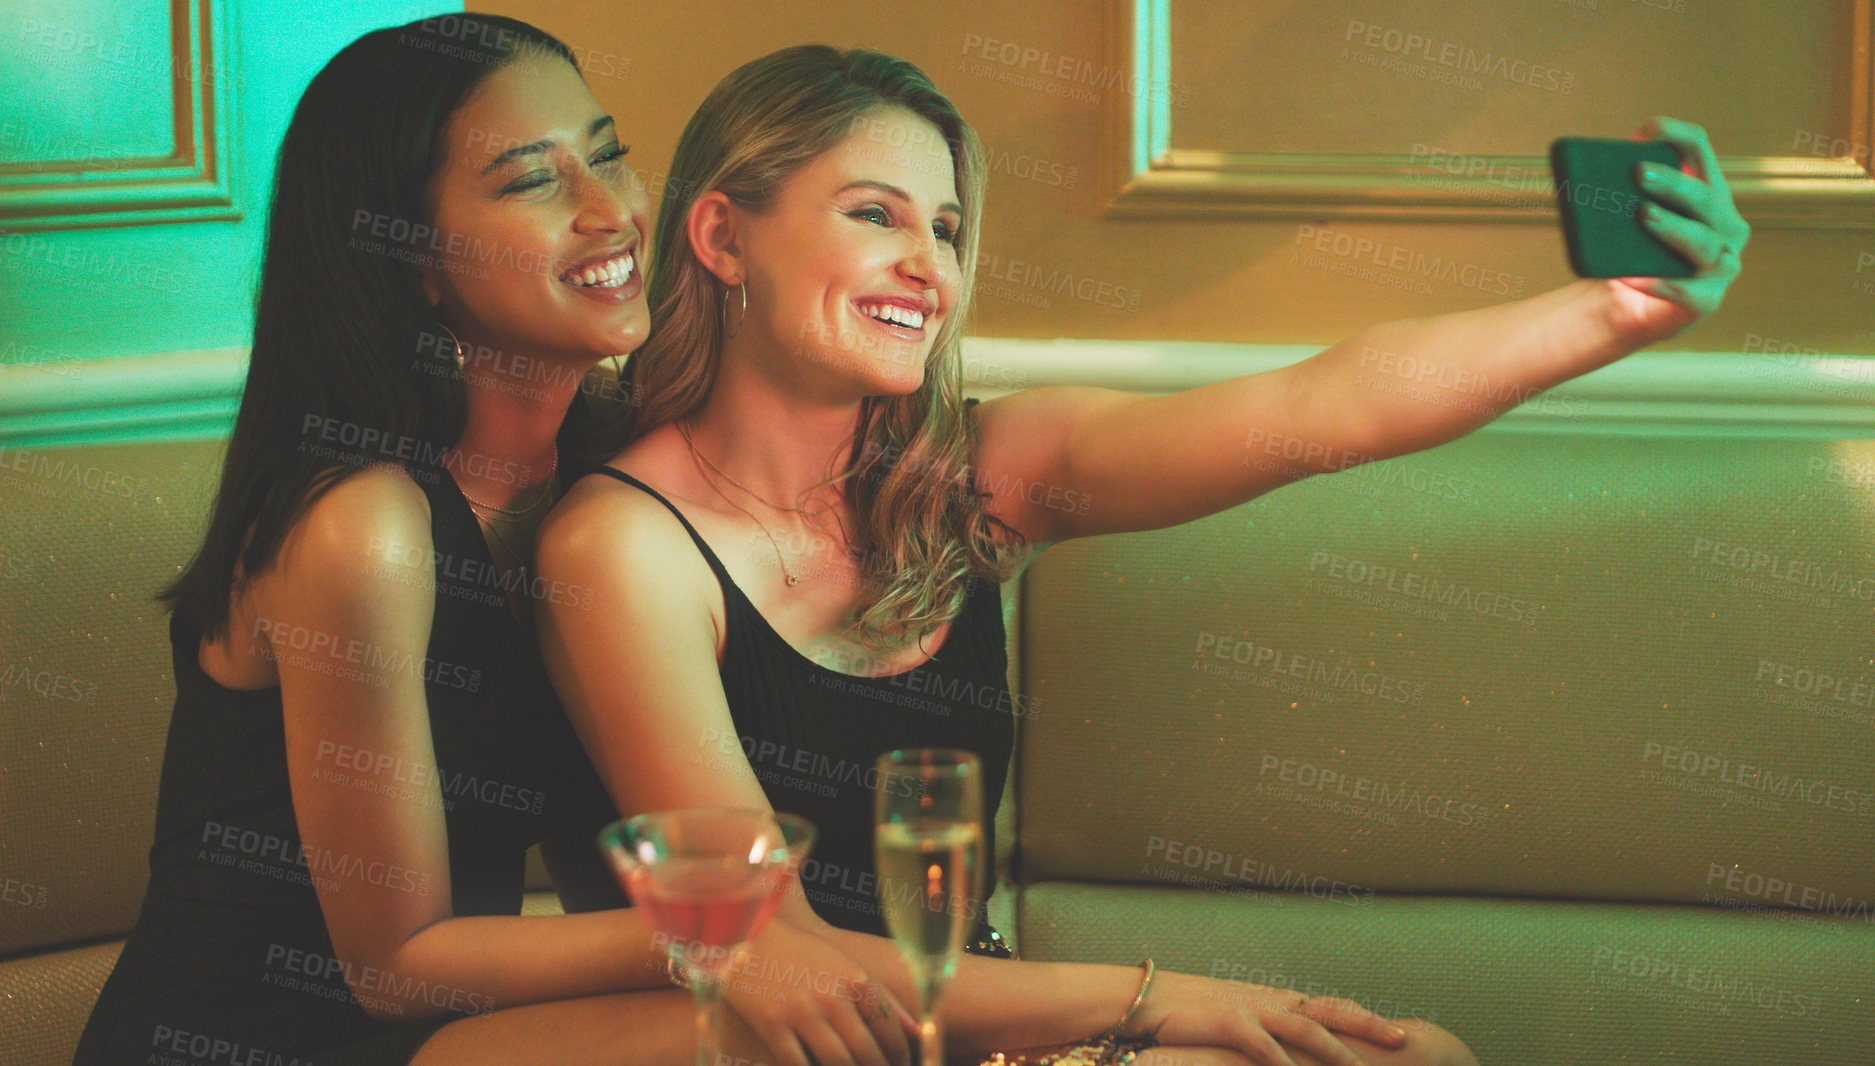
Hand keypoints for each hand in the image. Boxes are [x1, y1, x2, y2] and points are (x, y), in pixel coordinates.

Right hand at [716, 918, 917, 1065]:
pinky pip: (797, 1065)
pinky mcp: (772, 1026)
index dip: (900, 1056)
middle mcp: (833, 997)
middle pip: (867, 1053)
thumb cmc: (803, 953)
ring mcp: (801, 1013)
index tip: (901, 1065)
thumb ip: (884, 999)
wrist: (748, 936)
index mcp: (856, 979)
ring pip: (837, 1064)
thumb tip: (917, 1032)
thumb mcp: (847, 966)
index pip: (891, 1031)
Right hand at [1122, 970, 1408, 1065]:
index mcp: (1272, 1000)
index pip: (1329, 1006)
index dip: (1364, 1018)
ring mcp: (1247, 1008)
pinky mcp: (1224, 1021)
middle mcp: (1267, 1000)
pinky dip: (1282, 1059)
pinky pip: (1261, 1043)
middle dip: (1368, 1025)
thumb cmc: (1184, 1017)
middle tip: (1402, 1040)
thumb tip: (1286, 1056)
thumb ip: (1261, 1035)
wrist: (1141, 1000)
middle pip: (1329, 1010)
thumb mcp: (1230, 1024)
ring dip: (1335, 1050)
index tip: (1397, 1032)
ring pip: (1305, 1027)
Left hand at [1607, 115, 1750, 343]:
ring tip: (1643, 216)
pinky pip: (1687, 291)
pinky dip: (1660, 283)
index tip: (1645, 132)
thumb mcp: (1623, 220)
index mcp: (1706, 192)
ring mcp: (1723, 263)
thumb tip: (1585, 178)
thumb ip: (1617, 195)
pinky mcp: (1707, 299)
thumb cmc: (1630, 254)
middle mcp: (1725, 224)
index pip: (1698, 148)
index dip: (1674, 135)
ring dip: (1672, 227)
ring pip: (1702, 240)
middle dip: (1672, 183)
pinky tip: (1634, 277)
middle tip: (1638, 173)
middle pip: (1703, 195)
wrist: (1627, 307)